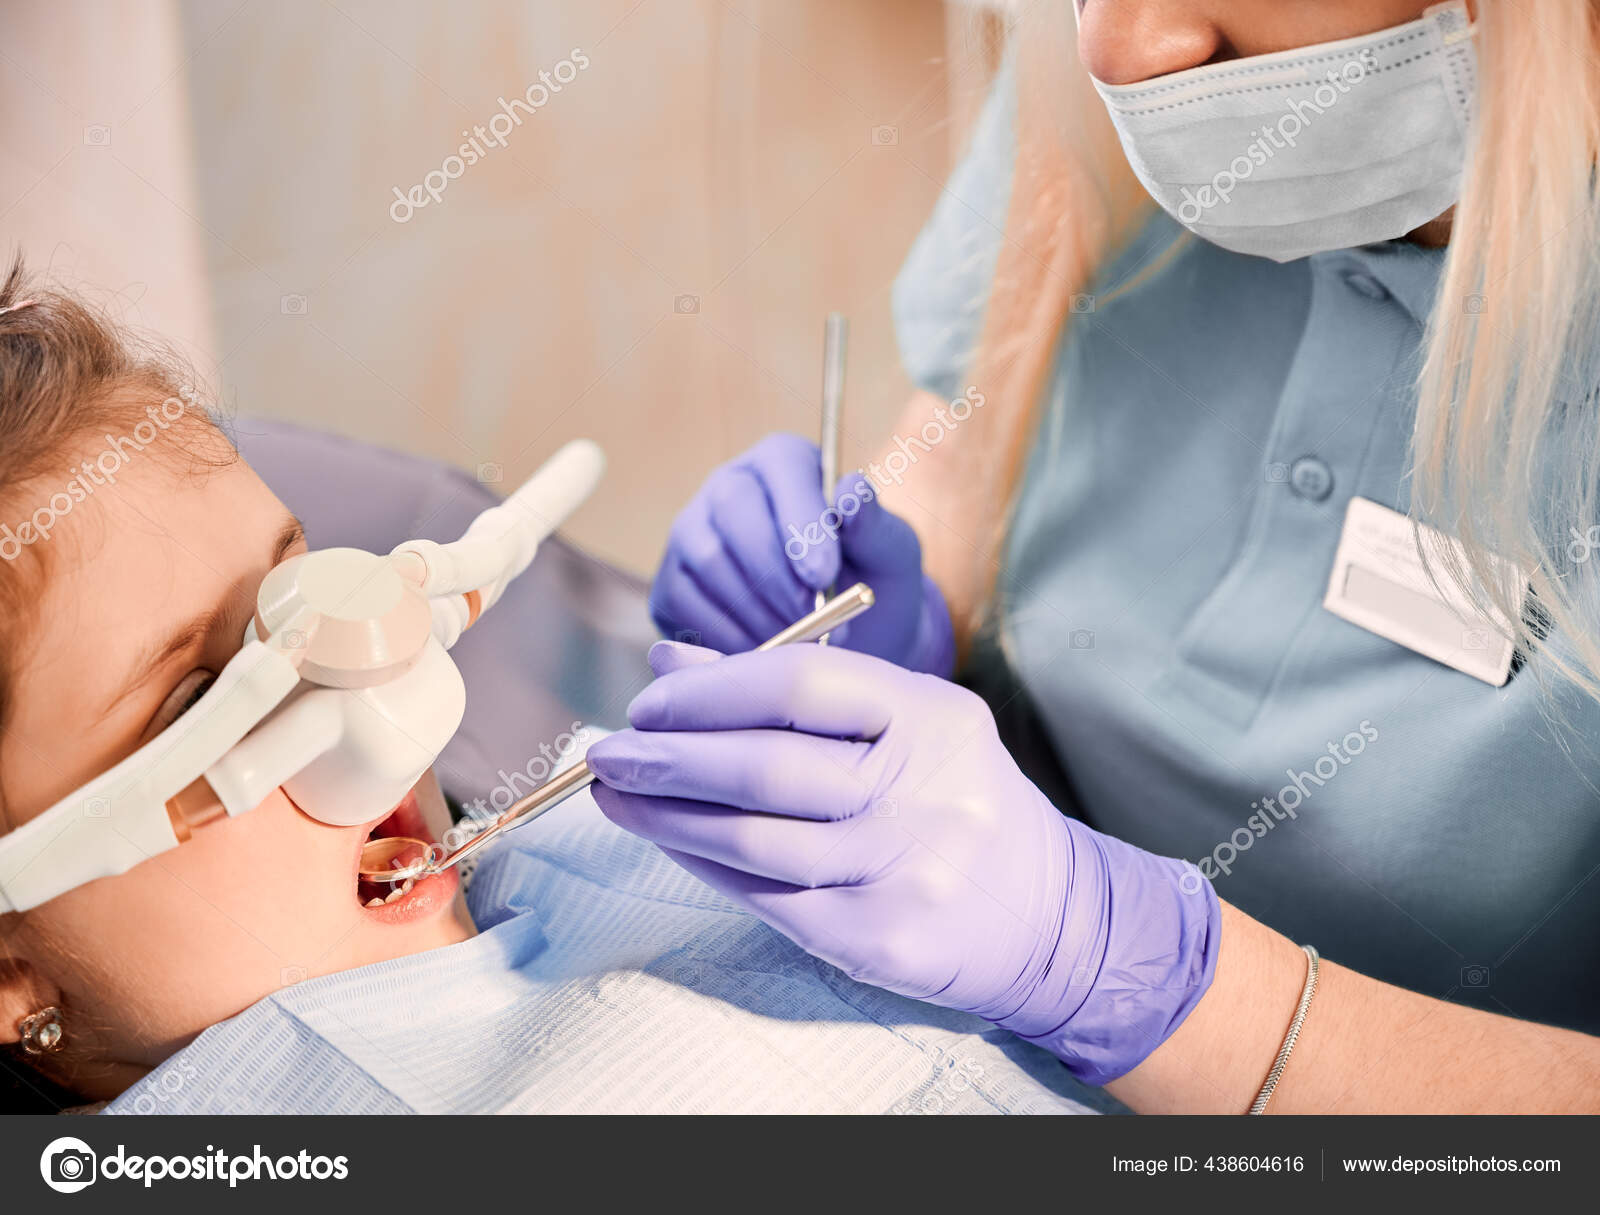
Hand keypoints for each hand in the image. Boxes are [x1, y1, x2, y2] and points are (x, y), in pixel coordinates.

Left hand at [586, 641, 1219, 1083]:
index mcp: (930, 716)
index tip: (650, 700)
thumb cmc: (952, 796)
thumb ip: (793, 685)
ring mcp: (901, 871)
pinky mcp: (876, 937)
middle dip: (670, 757)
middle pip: (767, 767)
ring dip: (667, 816)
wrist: (1049, 916)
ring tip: (616, 796)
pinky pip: (765, 896)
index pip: (800, 685)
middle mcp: (921, 792)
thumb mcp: (902, 719)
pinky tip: (665, 839)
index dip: (710, 690)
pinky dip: (701, 863)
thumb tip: (671, 662)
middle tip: (610, 751)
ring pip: (755, 841)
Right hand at [649, 433, 953, 675]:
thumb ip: (873, 524)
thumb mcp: (889, 554)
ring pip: (708, 562)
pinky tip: (766, 652)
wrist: (842, 637)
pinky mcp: (671, 586)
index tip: (823, 575)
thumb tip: (850, 493)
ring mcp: (691, 534)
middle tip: (813, 618)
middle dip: (775, 572)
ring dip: (757, 610)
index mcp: (785, 462)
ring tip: (801, 640)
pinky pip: (685, 606)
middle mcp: (729, 486)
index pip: (783, 468)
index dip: (800, 519)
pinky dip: (728, 636)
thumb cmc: (869, 583)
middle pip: (733, 509)